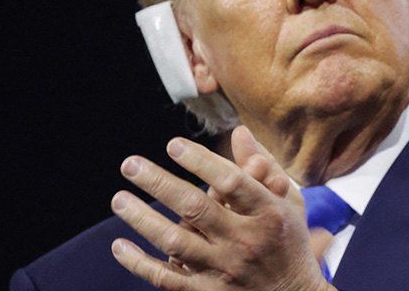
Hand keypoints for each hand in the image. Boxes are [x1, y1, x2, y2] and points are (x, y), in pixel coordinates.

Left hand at [111, 126, 332, 290]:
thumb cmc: (289, 241)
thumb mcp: (288, 201)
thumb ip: (265, 166)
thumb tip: (239, 132)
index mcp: (268, 213)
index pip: (231, 181)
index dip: (200, 161)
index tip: (173, 145)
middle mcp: (245, 240)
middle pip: (195, 208)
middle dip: (159, 183)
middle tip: (130, 164)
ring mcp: (225, 269)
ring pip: (174, 242)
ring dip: (142, 220)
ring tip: (119, 199)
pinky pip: (167, 279)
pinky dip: (139, 263)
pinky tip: (119, 245)